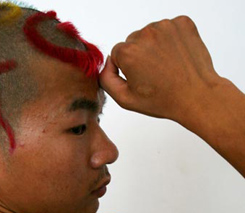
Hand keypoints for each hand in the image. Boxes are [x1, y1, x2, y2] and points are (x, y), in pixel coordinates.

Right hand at [100, 16, 220, 123]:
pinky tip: (176, 57)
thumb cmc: (163, 100)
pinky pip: (169, 29)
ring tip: (167, 67)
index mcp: (128, 52)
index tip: (140, 78)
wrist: (196, 95)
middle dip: (141, 56)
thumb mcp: (126, 99)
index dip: (128, 68)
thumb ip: (106, 80)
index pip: (117, 53)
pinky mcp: (182, 23)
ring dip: (156, 47)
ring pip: (151, 34)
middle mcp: (145, 34)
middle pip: (134, 41)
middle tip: (155, 75)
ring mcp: (165, 27)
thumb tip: (106, 64)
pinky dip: (171, 41)